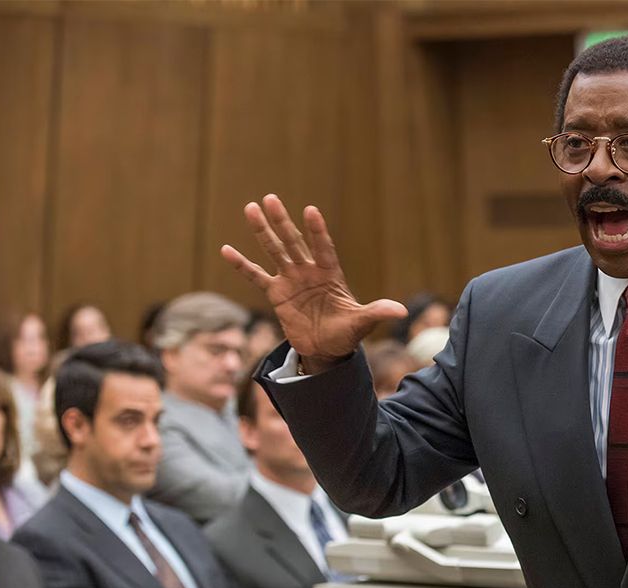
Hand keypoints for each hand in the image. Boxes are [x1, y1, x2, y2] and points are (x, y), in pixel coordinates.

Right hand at [221, 194, 406, 372]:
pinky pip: (256, 276)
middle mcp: (309, 271)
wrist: (327, 349)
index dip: (317, 231)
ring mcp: (291, 280)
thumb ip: (377, 312)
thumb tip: (401, 310)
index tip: (310, 211)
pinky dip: (242, 264)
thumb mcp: (362, 323)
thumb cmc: (347, 333)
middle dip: (282, 221)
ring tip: (250, 208)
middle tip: (270, 198)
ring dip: (263, 232)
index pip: (323, 247)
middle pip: (293, 242)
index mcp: (331, 274)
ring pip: (274, 251)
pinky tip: (226, 249)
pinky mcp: (276, 294)